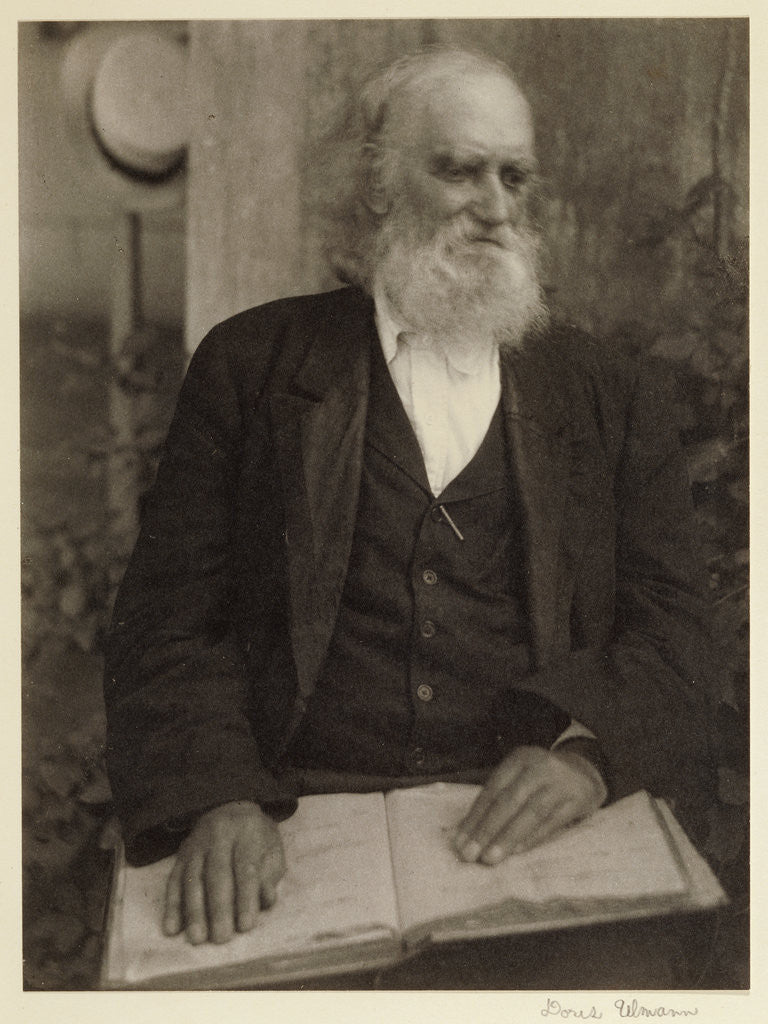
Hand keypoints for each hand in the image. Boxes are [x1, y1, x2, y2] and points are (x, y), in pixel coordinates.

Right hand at [163, 800, 285, 944]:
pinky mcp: (181, 855)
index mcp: (246, 831)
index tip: (246, 926)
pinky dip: (172, 906)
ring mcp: (196, 845)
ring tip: (197, 938)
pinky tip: (172, 928)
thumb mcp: (272, 849)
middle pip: (217, 874)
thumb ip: (270, 874)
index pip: (245, 868)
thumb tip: (265, 901)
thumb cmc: (257, 837)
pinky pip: (174, 880)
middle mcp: (218, 835)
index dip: (246, 898)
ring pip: (193, 879)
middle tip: (221, 938)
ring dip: (193, 911)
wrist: (231, 807)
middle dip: (218, 909)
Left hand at [453, 745, 606, 865]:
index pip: (492, 789)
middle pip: (509, 800)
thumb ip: (498, 799)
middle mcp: (539, 767)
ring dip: (508, 838)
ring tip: (490, 858)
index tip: (459, 841)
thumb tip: (467, 833)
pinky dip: (533, 838)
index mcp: (519, 759)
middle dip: (487, 830)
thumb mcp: (521, 777)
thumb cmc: (542, 780)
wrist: (586, 772)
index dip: (475, 816)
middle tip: (470, 854)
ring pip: (530, 812)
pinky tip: (516, 852)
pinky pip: (551, 822)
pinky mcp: (578, 799)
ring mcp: (560, 782)